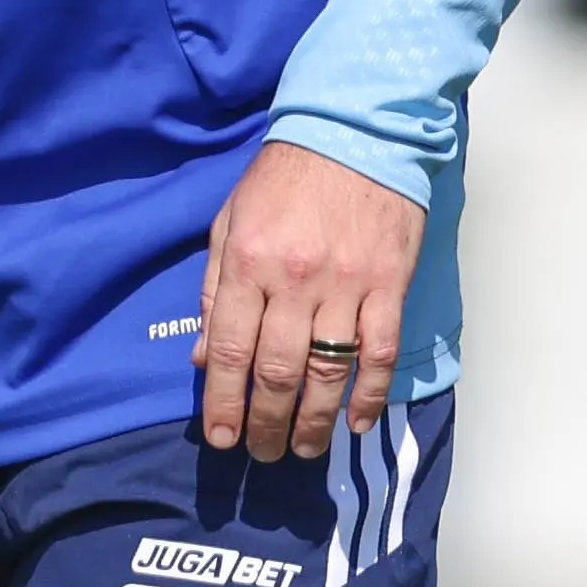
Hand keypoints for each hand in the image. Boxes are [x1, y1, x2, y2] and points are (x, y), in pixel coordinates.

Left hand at [196, 141, 423, 464]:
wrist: (357, 133)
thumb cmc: (284, 178)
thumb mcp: (229, 223)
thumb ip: (213, 290)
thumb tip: (199, 355)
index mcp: (247, 263)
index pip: (226, 348)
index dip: (223, 401)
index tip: (221, 437)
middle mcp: (294, 280)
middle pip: (276, 371)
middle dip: (266, 422)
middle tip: (262, 453)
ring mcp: (345, 285)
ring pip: (327, 372)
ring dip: (314, 420)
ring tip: (302, 449)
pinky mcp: (387, 285)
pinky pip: (379, 353)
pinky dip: (370, 393)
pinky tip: (356, 421)